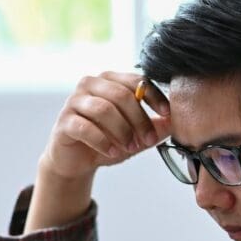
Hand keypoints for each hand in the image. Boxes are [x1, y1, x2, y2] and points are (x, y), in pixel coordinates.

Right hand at [43, 71, 171, 179]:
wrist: (76, 161)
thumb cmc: (108, 141)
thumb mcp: (136, 136)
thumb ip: (155, 128)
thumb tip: (177, 122)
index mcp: (110, 81)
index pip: (136, 80)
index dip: (154, 96)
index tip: (168, 114)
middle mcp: (90, 84)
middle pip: (121, 95)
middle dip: (139, 119)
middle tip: (148, 140)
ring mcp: (74, 101)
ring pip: (103, 109)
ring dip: (122, 131)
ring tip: (131, 148)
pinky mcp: (63, 121)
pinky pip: (85, 127)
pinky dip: (103, 141)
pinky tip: (113, 152)